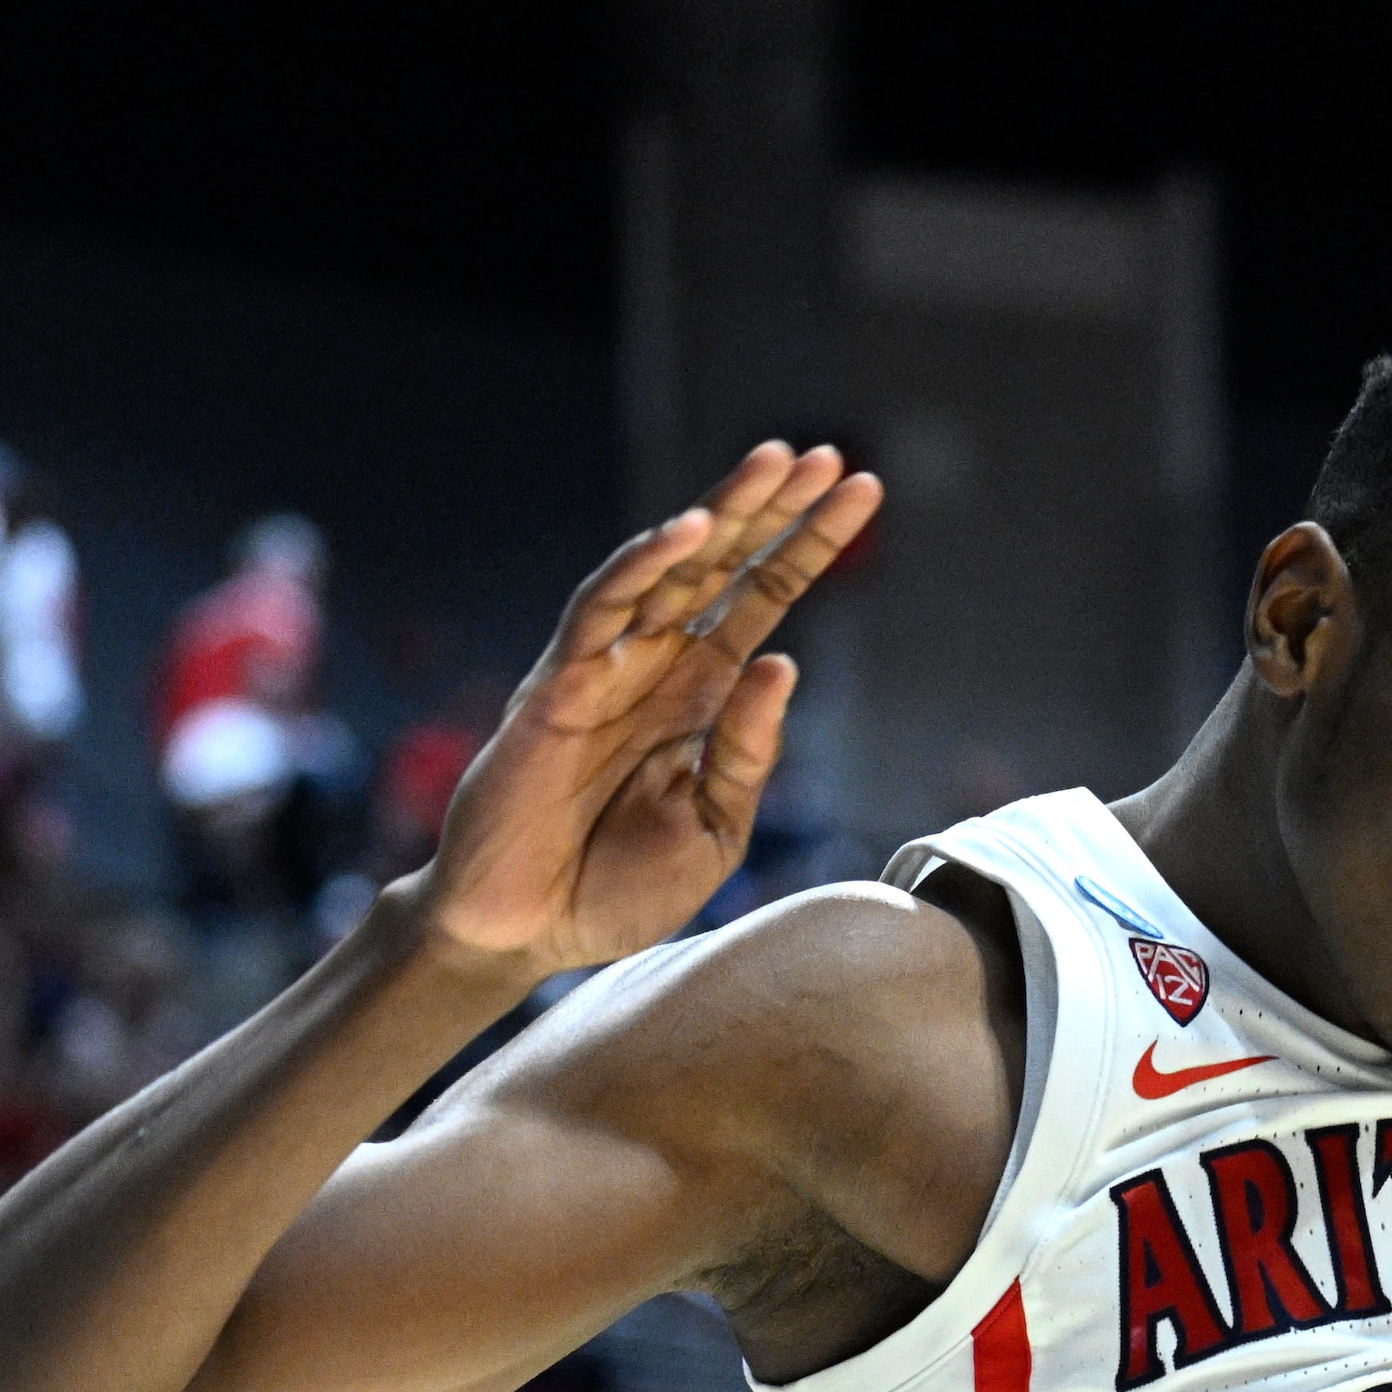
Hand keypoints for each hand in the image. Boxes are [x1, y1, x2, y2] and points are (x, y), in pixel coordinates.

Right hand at [404, 443, 881, 978]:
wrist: (525, 935)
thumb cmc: (616, 888)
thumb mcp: (713, 829)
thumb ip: (747, 753)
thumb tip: (782, 664)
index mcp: (701, 695)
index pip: (764, 597)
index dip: (810, 545)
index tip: (865, 491)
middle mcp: (658, 665)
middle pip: (725, 565)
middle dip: (774, 508)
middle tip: (828, 455)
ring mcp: (607, 669)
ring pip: (669, 568)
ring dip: (721, 512)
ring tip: (778, 462)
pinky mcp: (558, 686)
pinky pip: (601, 610)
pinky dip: (640, 566)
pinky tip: (687, 530)